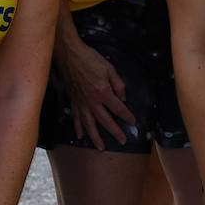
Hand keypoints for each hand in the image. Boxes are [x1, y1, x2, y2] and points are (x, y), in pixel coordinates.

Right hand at [55, 33, 136, 149]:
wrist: (70, 56)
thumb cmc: (91, 60)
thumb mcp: (109, 68)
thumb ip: (118, 84)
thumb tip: (123, 98)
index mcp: (103, 92)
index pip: (118, 108)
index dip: (127, 116)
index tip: (133, 122)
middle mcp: (92, 101)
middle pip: (105, 121)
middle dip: (115, 132)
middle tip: (122, 141)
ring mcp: (82, 103)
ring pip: (89, 124)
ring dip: (96, 137)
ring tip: (101, 147)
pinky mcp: (73, 101)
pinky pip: (76, 118)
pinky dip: (78, 128)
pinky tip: (80, 136)